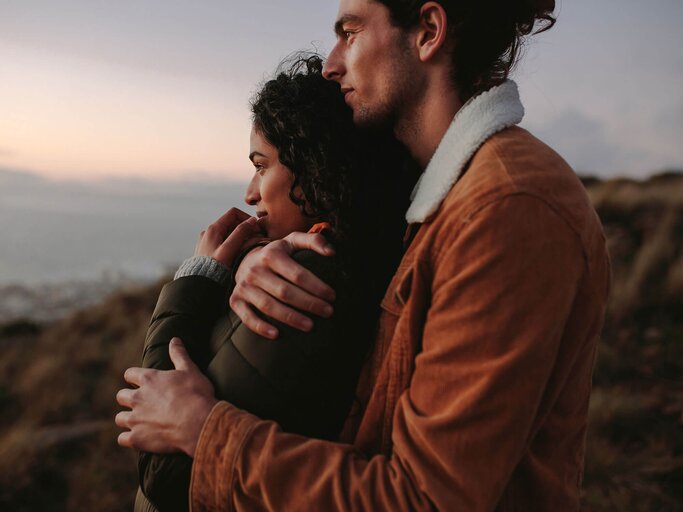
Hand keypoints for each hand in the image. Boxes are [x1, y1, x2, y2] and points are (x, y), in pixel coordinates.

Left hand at [115, 338, 217, 456]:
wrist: (199, 422)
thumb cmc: (196, 394)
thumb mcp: (190, 370)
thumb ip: (179, 354)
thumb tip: (175, 339)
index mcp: (149, 379)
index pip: (129, 374)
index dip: (134, 378)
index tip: (140, 382)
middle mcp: (137, 398)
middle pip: (121, 396)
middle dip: (128, 399)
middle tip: (142, 403)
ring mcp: (135, 419)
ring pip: (120, 418)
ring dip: (128, 419)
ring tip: (139, 422)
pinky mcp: (137, 438)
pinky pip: (122, 439)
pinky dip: (129, 438)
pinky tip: (140, 438)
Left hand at [194, 208, 266, 266]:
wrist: (199, 284)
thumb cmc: (214, 268)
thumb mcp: (229, 249)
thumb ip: (241, 233)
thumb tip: (252, 220)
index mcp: (213, 229)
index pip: (234, 213)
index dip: (247, 218)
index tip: (256, 229)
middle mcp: (209, 232)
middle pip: (232, 222)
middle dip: (245, 228)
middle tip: (256, 239)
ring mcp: (208, 240)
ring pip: (229, 232)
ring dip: (241, 237)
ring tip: (249, 247)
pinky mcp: (209, 249)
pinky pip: (224, 241)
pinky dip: (234, 243)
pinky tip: (239, 253)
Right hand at [230, 232, 336, 338]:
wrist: (244, 260)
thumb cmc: (276, 253)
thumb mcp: (292, 241)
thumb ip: (313, 241)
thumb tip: (332, 252)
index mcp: (271, 254)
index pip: (298, 274)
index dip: (317, 286)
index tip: (332, 296)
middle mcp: (255, 270)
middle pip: (285, 292)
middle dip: (309, 303)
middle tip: (328, 312)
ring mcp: (244, 286)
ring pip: (268, 306)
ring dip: (290, 318)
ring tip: (310, 326)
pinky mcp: (235, 300)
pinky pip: (247, 317)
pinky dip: (261, 327)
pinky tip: (277, 335)